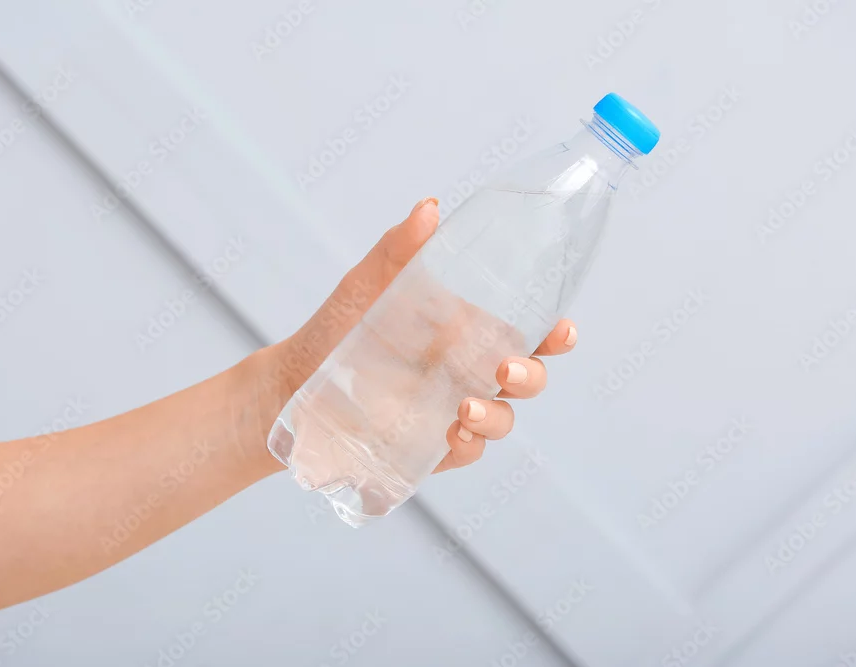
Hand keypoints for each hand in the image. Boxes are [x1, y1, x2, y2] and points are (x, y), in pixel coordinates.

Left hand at [252, 197, 576, 474]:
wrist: (293, 383)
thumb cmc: (335, 329)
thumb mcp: (366, 286)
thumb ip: (399, 250)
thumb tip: (430, 207)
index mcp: (466, 331)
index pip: (526, 332)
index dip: (554, 335)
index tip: (562, 331)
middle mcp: (467, 372)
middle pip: (526, 379)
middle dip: (531, 376)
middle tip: (504, 369)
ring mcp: (452, 411)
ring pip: (502, 418)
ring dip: (498, 416)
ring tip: (466, 409)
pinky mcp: (430, 447)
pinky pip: (467, 452)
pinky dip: (470, 446)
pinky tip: (454, 435)